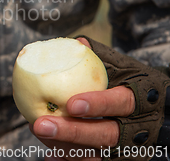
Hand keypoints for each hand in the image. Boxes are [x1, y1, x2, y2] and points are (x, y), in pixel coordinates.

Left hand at [30, 37, 136, 160]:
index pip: (121, 103)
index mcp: (140, 99)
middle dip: (72, 132)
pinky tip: (50, 156)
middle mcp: (138, 128)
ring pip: (97, 153)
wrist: (154, 108)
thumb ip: (99, 57)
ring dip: (65, 146)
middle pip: (106, 135)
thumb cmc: (129, 81)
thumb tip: (77, 42)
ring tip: (38, 131)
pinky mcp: (117, 159)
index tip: (70, 104)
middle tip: (41, 124)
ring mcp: (127, 148)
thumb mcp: (121, 66)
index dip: (98, 104)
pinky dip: (69, 160)